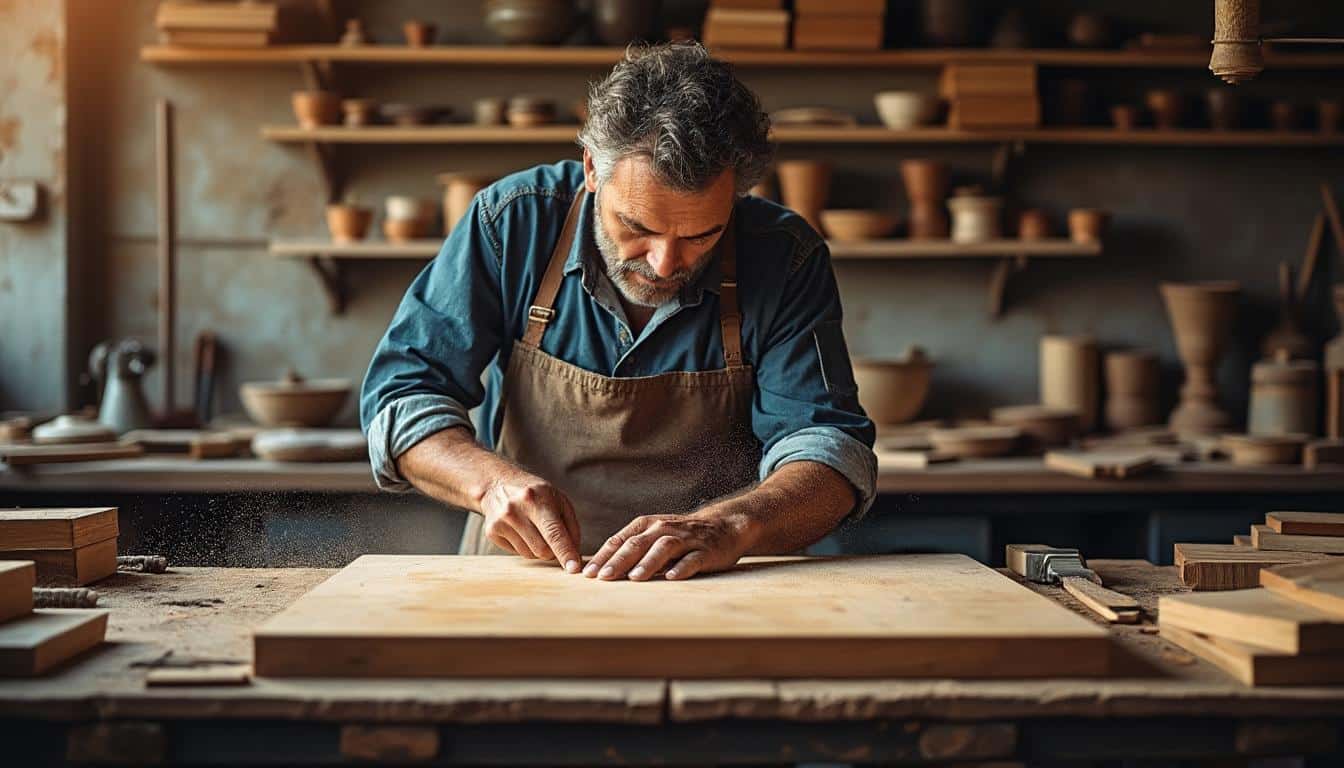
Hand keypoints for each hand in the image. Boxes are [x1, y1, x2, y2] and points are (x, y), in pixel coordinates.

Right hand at [479, 473, 581, 571]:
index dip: (565, 552)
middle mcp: (516, 510)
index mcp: (537, 499)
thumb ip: (571, 528)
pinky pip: (517, 553)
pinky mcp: (491, 532)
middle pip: (542, 550)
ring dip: (539, 550)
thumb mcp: (559, 500)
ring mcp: (501, 521)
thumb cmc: (536, 494)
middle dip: (553, 551)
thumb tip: (575, 556)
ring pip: (530, 554)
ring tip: (534, 530)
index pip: (554, 533)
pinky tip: (520, 530)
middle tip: (553, 539)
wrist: (497, 484)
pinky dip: (525, 547)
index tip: (574, 569)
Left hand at [582, 511, 752, 581]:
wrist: (723, 526)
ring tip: (634, 577)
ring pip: (663, 548)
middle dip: (618, 561)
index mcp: (646, 525)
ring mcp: (685, 539)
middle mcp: (663, 529)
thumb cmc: (681, 535)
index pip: (619, 541)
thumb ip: (630, 548)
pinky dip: (681, 567)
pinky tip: (672, 577)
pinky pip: (692, 559)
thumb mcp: (653, 536)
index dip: (603, 557)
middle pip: (637, 544)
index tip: (587, 574)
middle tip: (603, 577)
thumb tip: (600, 569)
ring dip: (648, 563)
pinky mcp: (705, 550)